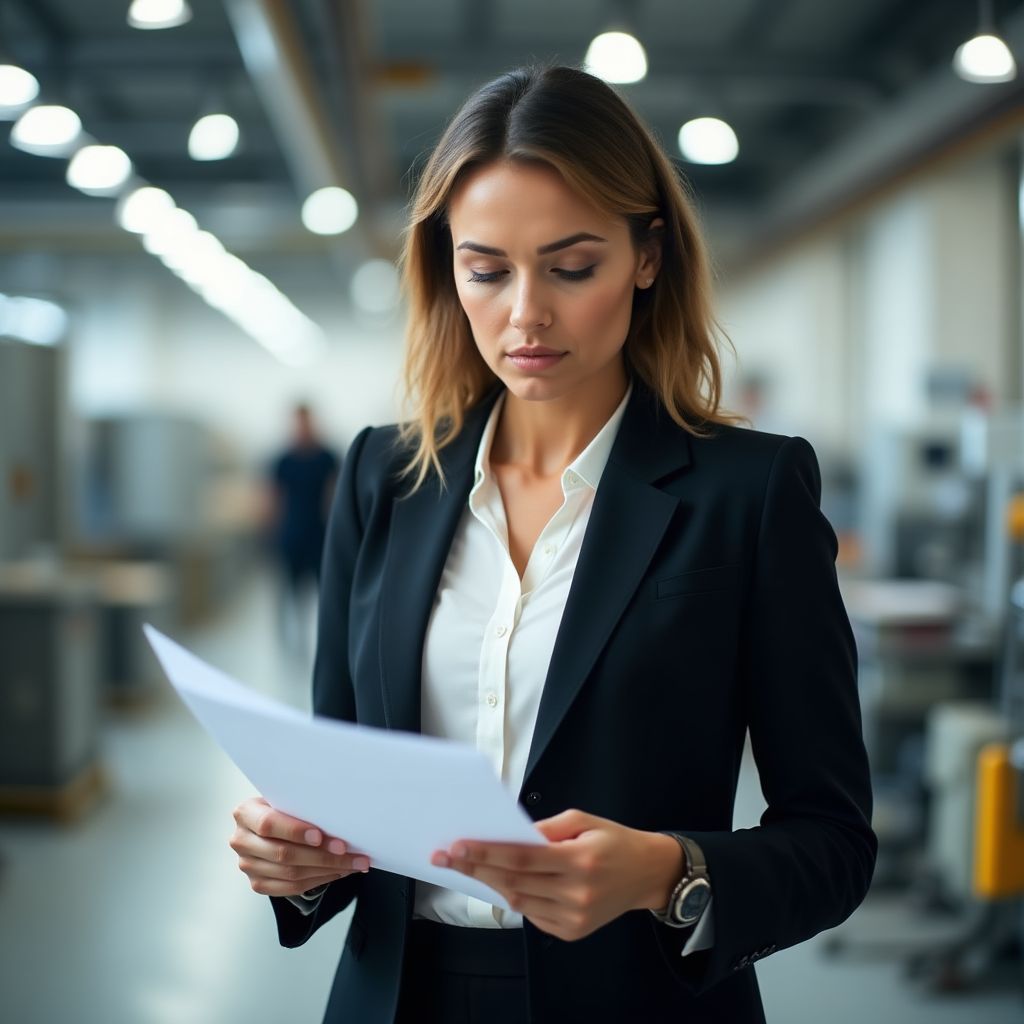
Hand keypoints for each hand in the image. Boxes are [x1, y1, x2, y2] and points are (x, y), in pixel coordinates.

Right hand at [230, 796, 370, 897]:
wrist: (269, 824)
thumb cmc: (283, 807)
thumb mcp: (286, 798)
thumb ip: (302, 806)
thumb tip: (339, 817)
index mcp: (246, 813)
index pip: (268, 824)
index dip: (295, 831)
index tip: (320, 836)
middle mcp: (241, 841)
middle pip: (283, 854)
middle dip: (321, 854)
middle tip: (349, 852)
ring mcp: (248, 865)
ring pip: (290, 873)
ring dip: (326, 869)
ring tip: (352, 863)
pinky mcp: (258, 883)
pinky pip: (291, 888)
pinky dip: (318, 880)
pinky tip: (338, 872)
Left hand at [431, 809, 682, 941]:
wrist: (648, 874)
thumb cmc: (615, 841)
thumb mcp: (585, 820)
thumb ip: (548, 828)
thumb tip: (513, 834)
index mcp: (579, 860)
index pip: (522, 858)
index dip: (487, 852)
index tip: (458, 846)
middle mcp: (576, 892)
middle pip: (514, 882)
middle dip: (476, 867)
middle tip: (445, 856)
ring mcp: (575, 917)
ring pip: (520, 902)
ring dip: (490, 883)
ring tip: (467, 867)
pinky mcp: (573, 932)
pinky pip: (533, 916)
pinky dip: (515, 898)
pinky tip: (502, 883)